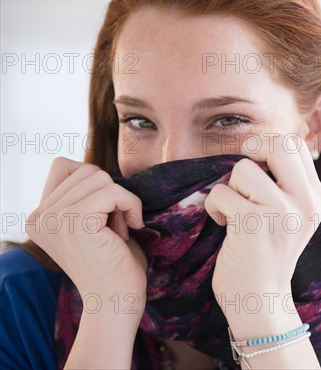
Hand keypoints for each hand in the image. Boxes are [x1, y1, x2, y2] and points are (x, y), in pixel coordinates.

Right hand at [26, 157, 146, 304]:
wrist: (116, 302)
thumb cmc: (113, 265)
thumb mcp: (92, 223)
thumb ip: (86, 196)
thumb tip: (96, 170)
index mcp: (39, 217)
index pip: (64, 167)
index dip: (94, 183)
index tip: (105, 213)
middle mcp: (39, 217)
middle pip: (86, 170)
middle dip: (110, 194)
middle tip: (114, 227)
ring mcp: (55, 219)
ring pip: (100, 177)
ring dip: (121, 201)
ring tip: (119, 230)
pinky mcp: (76, 222)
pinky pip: (113, 191)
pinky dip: (131, 204)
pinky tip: (133, 227)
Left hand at [205, 134, 320, 309]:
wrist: (260, 299)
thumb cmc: (267, 254)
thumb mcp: (292, 218)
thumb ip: (288, 184)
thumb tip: (266, 145)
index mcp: (315, 198)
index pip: (297, 145)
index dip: (269, 145)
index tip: (256, 165)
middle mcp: (305, 203)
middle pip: (279, 143)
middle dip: (252, 151)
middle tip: (243, 176)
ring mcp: (281, 212)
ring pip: (244, 168)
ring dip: (230, 187)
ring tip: (234, 210)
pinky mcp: (253, 223)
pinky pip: (222, 192)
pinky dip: (214, 206)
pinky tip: (223, 223)